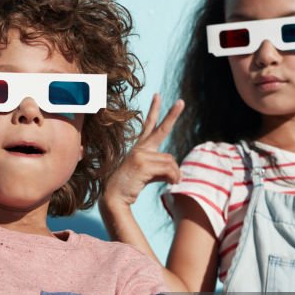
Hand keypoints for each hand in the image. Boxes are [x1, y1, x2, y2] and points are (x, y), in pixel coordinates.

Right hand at [102, 94, 183, 209]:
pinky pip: (168, 169)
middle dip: (172, 115)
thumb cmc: (128, 188)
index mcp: (139, 149)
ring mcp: (140, 155)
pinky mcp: (142, 164)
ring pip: (171, 160)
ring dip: (176, 174)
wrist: (113, 198)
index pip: (148, 126)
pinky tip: (172, 184)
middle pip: (160, 130)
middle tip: (182, 102)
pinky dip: (173, 178)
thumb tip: (178, 174)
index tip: (157, 96)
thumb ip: (161, 170)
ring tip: (174, 182)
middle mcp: (139, 149)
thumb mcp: (147, 175)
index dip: (154, 111)